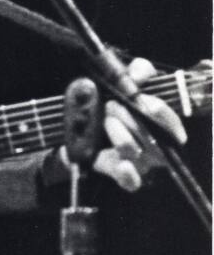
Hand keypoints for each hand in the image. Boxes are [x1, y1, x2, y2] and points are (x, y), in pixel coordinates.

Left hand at [91, 57, 186, 191]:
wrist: (83, 124)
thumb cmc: (113, 101)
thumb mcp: (125, 80)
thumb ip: (137, 72)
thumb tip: (139, 74)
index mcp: (161, 124)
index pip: (171, 124)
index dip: (161, 113)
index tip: (144, 101)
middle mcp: (155, 145)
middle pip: (154, 139)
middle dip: (133, 120)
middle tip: (113, 105)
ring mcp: (140, 162)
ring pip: (137, 153)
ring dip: (122, 135)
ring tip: (107, 120)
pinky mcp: (120, 174)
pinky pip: (131, 182)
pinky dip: (128, 175)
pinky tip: (123, 165)